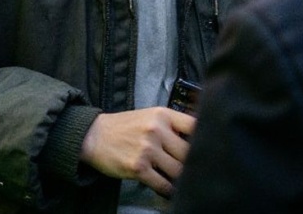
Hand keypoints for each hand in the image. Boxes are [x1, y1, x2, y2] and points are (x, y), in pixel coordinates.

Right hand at [80, 107, 196, 197]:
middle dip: (190, 163)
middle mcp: (156, 130)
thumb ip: (172, 125)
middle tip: (193, 169)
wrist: (94, 136)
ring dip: (180, 178)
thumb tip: (197, 140)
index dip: (204, 138)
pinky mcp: (138, 167)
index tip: (208, 148)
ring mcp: (147, 149)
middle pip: (188, 152)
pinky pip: (163, 183)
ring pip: (178, 170)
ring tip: (179, 179)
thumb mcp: (149, 116)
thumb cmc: (124, 127)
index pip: (194, 125)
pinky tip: (167, 187)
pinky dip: (167, 189)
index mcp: (162, 115)